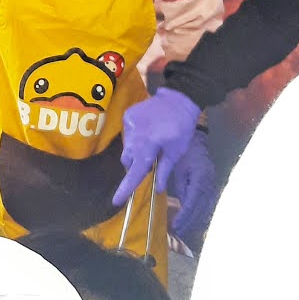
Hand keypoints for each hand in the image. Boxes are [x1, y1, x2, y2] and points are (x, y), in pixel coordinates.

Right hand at [111, 89, 202, 206]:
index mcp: (149, 145)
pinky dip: (135, 137)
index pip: (135, 171)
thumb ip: (165, 169)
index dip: (126, 188)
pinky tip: (147, 130)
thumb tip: (158, 188)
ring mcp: (129, 123)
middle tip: (152, 160)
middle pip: (128, 159)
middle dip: (136, 164)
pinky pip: (128, 134)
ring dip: (136, 150)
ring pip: (127, 147)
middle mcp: (135, 135)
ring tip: (151, 142)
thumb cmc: (182, 127)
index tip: (117, 200)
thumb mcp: (177, 151)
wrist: (178, 99)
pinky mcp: (128, 115)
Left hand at [166, 136, 219, 243]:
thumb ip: (179, 185)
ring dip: (195, 219)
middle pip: (201, 207)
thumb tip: (179, 203)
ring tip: (183, 229)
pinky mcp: (212, 185)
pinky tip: (193, 221)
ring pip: (206, 207)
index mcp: (200, 177)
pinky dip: (200, 212)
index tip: (175, 226)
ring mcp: (212, 184)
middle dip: (189, 221)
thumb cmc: (184, 151)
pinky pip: (207, 202)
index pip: (192, 201)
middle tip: (178, 231)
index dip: (184, 215)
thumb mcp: (177, 167)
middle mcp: (209, 183)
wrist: (197, 140)